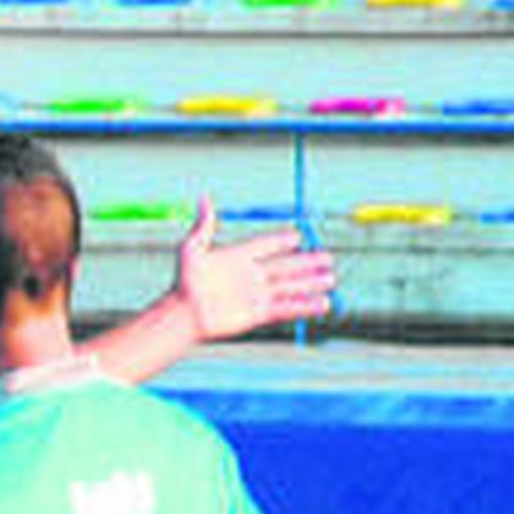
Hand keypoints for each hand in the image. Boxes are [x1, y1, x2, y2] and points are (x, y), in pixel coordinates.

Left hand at [175, 196, 337, 340]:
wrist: (184, 314)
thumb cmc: (185, 283)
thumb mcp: (192, 249)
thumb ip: (204, 226)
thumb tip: (204, 198)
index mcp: (237, 258)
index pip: (265, 246)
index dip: (280, 241)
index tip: (297, 236)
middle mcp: (249, 276)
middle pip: (285, 267)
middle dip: (307, 263)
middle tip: (328, 259)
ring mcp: (254, 296)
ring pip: (289, 288)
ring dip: (310, 284)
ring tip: (330, 280)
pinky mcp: (256, 314)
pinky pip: (285, 308)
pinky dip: (304, 306)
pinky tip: (322, 304)